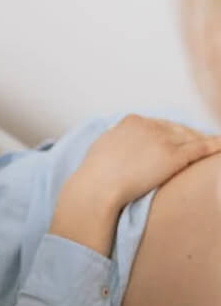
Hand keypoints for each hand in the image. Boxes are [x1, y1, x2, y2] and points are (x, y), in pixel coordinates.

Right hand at [72, 114, 220, 210]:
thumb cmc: (96, 171)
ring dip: (204, 141)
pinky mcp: (174, 155)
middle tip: (201, 143)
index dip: (172, 133)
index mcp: (132, 120)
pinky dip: (215, 146)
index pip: (160, 124)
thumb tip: (121, 140)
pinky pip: (201, 148)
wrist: (98, 185)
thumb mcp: (104, 143)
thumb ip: (119, 137)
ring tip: (215, 145)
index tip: (178, 140)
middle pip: (177, 128)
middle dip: (190, 136)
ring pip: (191, 137)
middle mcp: (150, 125)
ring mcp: (163, 139)